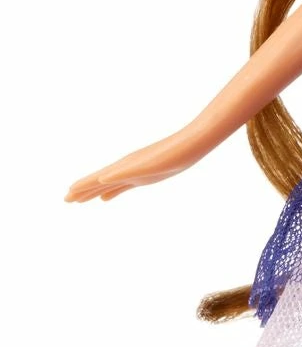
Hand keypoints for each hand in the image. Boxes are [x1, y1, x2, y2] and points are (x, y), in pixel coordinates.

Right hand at [64, 130, 202, 202]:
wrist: (190, 146)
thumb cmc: (171, 155)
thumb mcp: (147, 167)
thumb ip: (124, 173)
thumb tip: (101, 178)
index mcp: (123, 167)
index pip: (96, 179)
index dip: (81, 187)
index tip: (67, 195)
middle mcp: (125, 169)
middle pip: (98, 182)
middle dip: (82, 191)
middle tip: (66, 200)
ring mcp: (134, 172)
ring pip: (108, 184)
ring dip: (94, 192)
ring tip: (81, 200)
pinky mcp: (145, 176)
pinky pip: (121, 186)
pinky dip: (111, 192)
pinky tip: (106, 197)